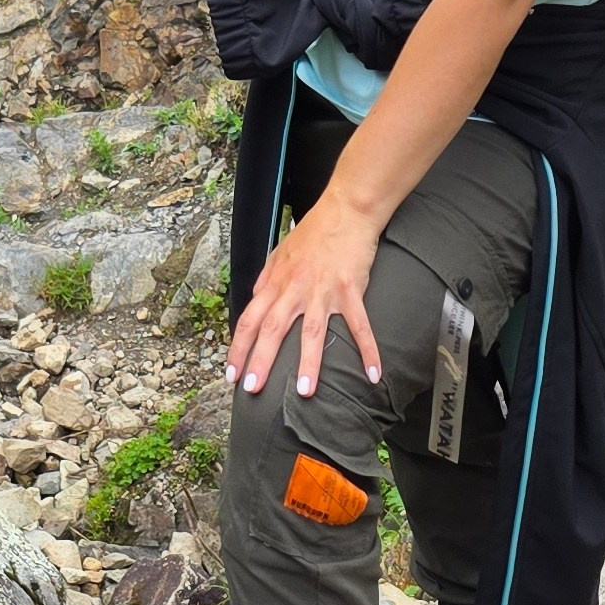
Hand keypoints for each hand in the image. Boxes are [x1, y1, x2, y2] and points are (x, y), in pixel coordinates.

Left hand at [227, 182, 383, 400]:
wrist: (345, 211)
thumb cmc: (313, 233)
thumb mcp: (280, 254)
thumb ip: (266, 280)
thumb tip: (254, 301)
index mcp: (276, 283)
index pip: (250, 319)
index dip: (238, 347)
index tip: (231, 373)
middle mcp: (295, 289)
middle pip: (273, 329)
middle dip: (261, 361)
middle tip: (252, 390)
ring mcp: (323, 291)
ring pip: (312, 331)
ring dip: (308, 363)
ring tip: (305, 393)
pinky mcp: (350, 290)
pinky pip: (359, 325)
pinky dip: (368, 350)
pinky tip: (373, 374)